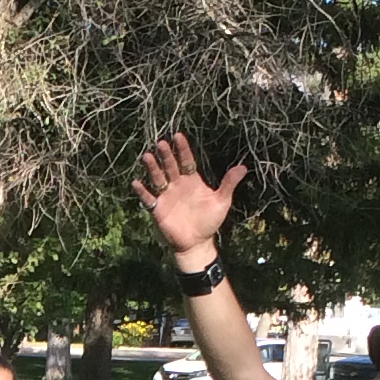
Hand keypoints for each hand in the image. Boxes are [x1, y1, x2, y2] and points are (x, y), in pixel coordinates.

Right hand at [130, 133, 245, 258]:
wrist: (197, 242)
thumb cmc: (209, 221)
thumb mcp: (222, 201)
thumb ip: (229, 184)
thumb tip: (243, 167)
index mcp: (191, 180)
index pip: (186, 160)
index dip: (182, 149)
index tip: (178, 136)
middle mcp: (177, 184)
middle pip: (170, 166)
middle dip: (166, 155)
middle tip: (161, 143)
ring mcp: (166, 195)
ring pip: (157, 178)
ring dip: (152, 168)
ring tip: (147, 157)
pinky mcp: (158, 209)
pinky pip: (148, 198)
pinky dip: (142, 191)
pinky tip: (136, 183)